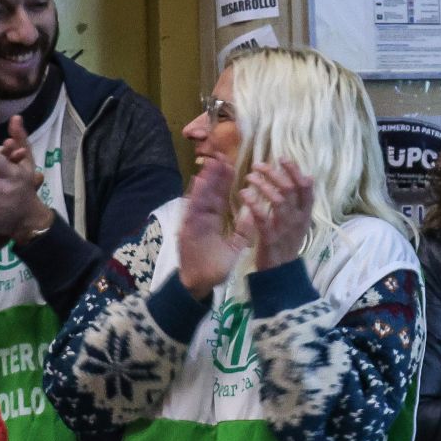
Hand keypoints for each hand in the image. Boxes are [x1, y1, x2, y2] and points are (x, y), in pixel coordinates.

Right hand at [175, 156, 242, 298]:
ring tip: (212, 163)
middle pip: (209, 193)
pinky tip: (198, 182)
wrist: (199, 284)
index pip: (220, 198)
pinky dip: (194, 196)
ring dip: (205, 181)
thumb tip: (254, 216)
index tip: (232, 167)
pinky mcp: (187, 229)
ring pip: (200, 198)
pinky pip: (191, 210)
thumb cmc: (215, 268)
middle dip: (215, 175)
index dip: (225, 183)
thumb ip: (243, 232)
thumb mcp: (234, 248)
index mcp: (213, 221)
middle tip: (222, 156)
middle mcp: (202, 219)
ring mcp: (193, 223)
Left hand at [234, 160, 315, 271]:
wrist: (280, 272)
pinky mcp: (270, 237)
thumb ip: (301, 202)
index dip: (295, 171)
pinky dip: (253, 203)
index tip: (281, 158)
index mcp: (305, 214)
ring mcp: (285, 228)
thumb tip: (306, 176)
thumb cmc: (287, 243)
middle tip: (258, 165)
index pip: (306, 187)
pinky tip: (243, 194)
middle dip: (274, 173)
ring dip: (263, 185)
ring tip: (250, 177)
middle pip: (291, 189)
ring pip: (278, 200)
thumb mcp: (299, 222)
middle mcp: (298, 219)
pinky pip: (262, 217)